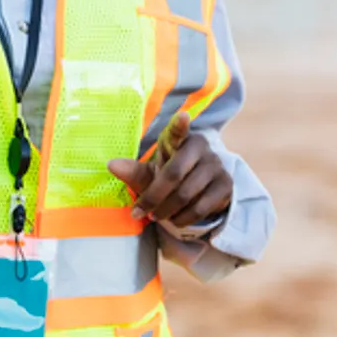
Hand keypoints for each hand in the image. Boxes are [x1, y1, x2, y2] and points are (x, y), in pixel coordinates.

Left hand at [106, 112, 232, 228]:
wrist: (201, 191)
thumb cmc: (170, 176)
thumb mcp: (151, 173)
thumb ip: (133, 170)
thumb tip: (111, 165)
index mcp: (180, 139)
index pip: (178, 131)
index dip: (179, 125)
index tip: (182, 116)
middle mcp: (201, 148)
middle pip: (174, 174)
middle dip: (153, 197)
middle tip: (141, 212)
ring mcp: (216, 166)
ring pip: (186, 195)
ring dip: (167, 211)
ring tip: (156, 216)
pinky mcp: (226, 185)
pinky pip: (200, 207)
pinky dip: (183, 218)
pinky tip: (175, 220)